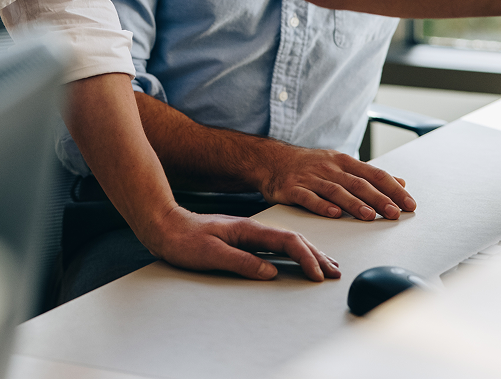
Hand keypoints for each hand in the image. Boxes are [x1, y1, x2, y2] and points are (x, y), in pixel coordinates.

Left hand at [142, 205, 341, 281]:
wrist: (165, 226)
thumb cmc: (184, 240)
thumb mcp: (211, 254)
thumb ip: (241, 261)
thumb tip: (270, 271)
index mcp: (248, 229)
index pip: (287, 241)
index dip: (306, 258)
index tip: (318, 274)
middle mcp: (252, 229)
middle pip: (294, 239)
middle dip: (317, 255)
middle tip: (335, 272)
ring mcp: (249, 233)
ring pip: (288, 241)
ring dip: (309, 253)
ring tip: (327, 265)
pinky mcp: (244, 239)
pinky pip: (277, 245)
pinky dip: (294, 252)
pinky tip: (298, 258)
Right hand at [251, 141, 416, 220]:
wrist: (272, 160)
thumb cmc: (310, 165)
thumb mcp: (341, 164)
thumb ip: (370, 175)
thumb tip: (400, 182)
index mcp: (343, 162)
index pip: (374, 174)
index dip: (392, 189)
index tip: (409, 204)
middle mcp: (329, 168)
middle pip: (358, 183)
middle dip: (379, 199)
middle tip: (395, 213)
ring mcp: (310, 178)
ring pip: (336, 191)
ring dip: (354, 204)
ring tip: (370, 216)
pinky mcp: (292, 189)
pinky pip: (308, 198)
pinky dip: (322, 206)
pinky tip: (334, 214)